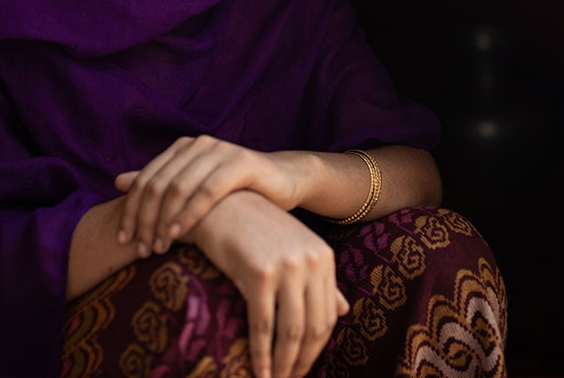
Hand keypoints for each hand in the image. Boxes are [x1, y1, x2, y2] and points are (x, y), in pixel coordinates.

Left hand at [114, 135, 309, 255]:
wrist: (285, 182)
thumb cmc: (237, 191)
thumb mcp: (195, 188)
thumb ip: (159, 183)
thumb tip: (116, 181)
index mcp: (183, 148)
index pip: (146, 179)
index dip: (131, 210)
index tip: (123, 239)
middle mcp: (198, 145)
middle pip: (158, 184)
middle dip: (144, 220)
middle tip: (139, 249)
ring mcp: (220, 151)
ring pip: (178, 187)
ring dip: (163, 221)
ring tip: (157, 247)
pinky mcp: (241, 163)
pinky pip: (207, 191)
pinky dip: (189, 214)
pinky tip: (179, 234)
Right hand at [190, 191, 349, 377]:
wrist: (219, 203)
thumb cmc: (253, 227)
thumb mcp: (293, 248)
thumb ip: (319, 279)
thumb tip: (344, 310)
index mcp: (323, 256)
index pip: (328, 316)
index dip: (317, 349)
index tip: (303, 367)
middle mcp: (310, 262)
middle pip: (314, 328)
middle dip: (302, 362)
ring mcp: (287, 267)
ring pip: (291, 332)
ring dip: (284, 365)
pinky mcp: (259, 273)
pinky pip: (263, 326)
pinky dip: (261, 355)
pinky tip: (258, 372)